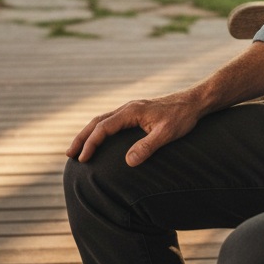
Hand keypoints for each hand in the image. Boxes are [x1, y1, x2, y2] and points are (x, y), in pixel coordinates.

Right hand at [66, 90, 202, 165]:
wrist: (194, 102)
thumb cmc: (182, 117)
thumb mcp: (167, 134)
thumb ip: (148, 146)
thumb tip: (128, 161)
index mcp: (131, 111)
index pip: (104, 128)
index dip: (91, 143)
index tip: (82, 159)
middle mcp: (128, 108)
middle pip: (97, 122)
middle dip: (82, 138)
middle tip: (70, 154)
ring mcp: (131, 110)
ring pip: (103, 120)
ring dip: (88, 134)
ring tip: (78, 149)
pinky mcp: (136, 113)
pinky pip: (111, 121)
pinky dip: (100, 131)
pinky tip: (100, 141)